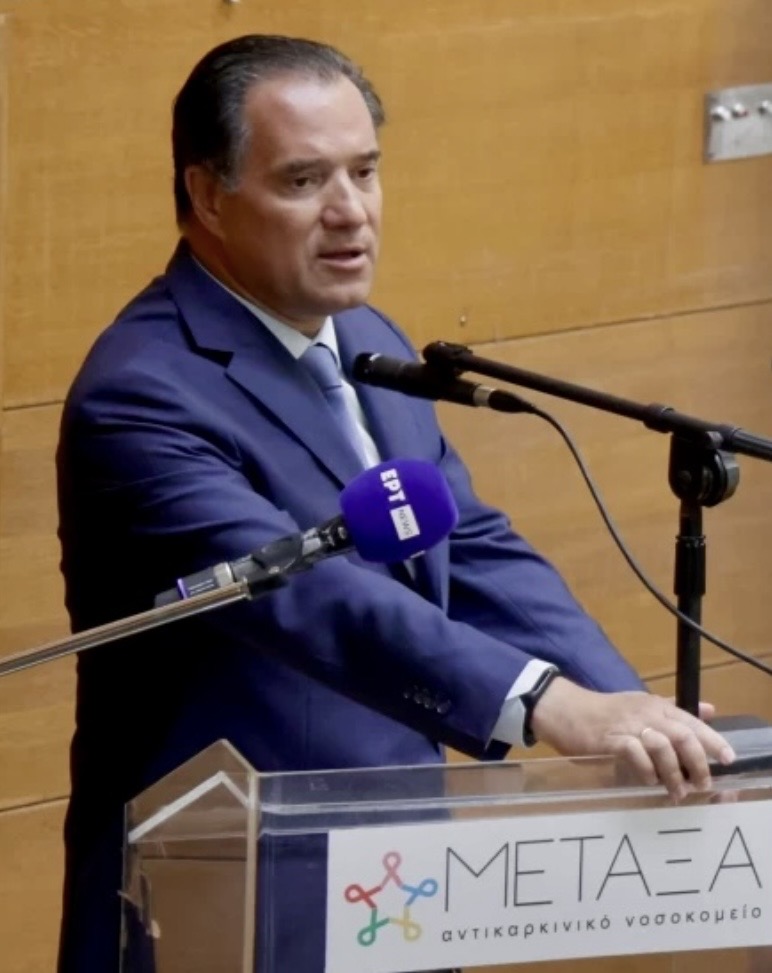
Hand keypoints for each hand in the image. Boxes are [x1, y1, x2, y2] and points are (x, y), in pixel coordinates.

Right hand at [530, 677, 735, 801]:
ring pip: (662, 747)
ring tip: (677, 792)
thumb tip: (709, 711)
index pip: (692, 722)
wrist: (564, 709)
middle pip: (682, 736)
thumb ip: (674, 709)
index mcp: (656, 705)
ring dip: (673, 773)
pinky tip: (649, 781)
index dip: (713, 741)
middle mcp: (646, 713)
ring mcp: (627, 725)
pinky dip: (646, 770)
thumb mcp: (642, 705)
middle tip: (702, 784)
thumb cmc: (604, 712)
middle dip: (697, 763)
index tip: (728, 759)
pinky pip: (635, 754)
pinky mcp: (609, 739)